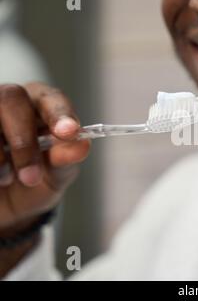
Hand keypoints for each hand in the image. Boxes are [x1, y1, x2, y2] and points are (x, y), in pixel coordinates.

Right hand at [0, 83, 89, 230]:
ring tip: (6, 180)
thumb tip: (82, 146)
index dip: (59, 114)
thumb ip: (66, 159)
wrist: (3, 207)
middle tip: (31, 178)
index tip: (68, 133)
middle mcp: (10, 102)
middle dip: (23, 141)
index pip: (52, 98)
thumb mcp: (54, 175)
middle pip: (12, 98)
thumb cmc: (33, 182)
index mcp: (42, 106)